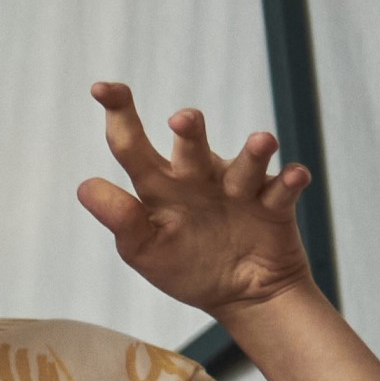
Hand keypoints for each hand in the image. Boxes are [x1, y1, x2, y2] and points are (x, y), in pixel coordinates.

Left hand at [79, 83, 316, 321]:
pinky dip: (290, 181)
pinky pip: (284, 187)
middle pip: (192, 146)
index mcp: (161, 186)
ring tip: (261, 142)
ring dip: (254, 152)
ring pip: (246, 162)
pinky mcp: (275, 205)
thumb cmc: (186, 265)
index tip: (101, 87)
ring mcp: (240, 188)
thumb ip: (121, 219)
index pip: (133, 146)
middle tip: (183, 120)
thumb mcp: (144, 250)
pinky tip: (294, 176)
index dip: (120, 114)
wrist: (240, 293)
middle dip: (191, 130)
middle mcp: (200, 178)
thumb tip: (85, 186)